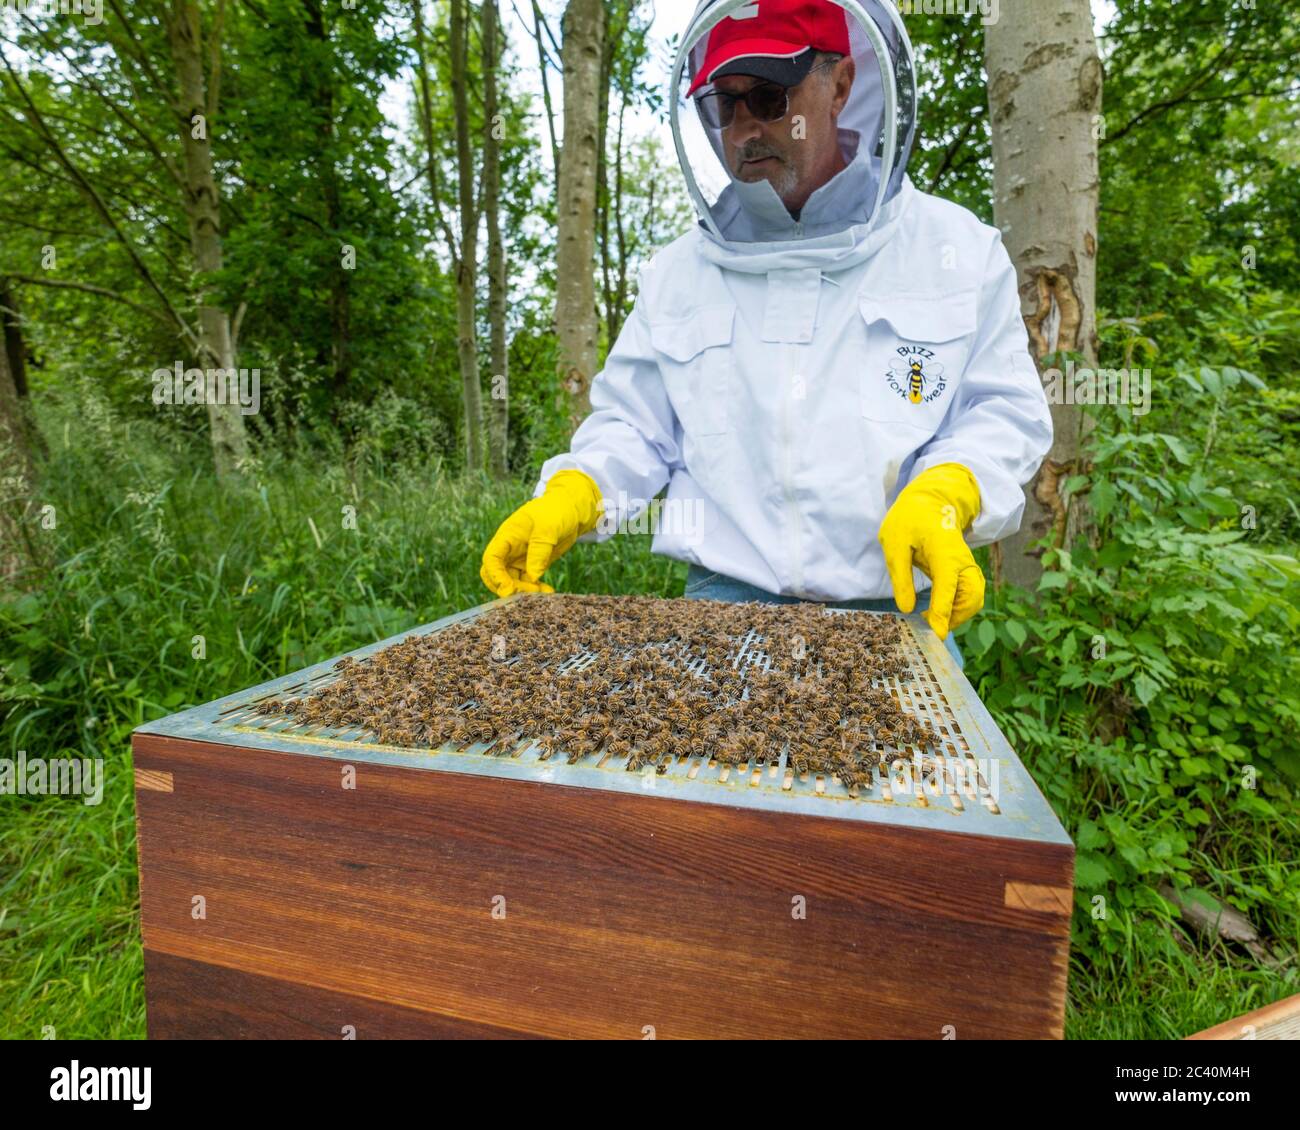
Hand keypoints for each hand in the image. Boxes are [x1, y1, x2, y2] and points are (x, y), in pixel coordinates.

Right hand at [480, 469, 602, 596]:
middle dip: (507, 587)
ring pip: (511, 581)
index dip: (495, 575)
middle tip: (528, 594)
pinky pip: (527, 582)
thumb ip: (539, 550)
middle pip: (495, 574)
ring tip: (544, 593)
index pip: (492, 558)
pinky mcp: (532, 565)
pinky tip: (548, 591)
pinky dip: (535, 589)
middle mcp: (509, 549)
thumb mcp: (549, 527)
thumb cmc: (556, 512)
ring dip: (524, 591)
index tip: (508, 589)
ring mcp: (519, 558)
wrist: (570, 510)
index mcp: (507, 536)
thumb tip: (532, 576)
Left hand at [878, 463, 984, 639]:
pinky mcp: (965, 570)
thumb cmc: (909, 520)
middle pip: (972, 596)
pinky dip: (959, 609)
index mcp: (944, 550)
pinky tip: (937, 612)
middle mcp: (962, 560)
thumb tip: (906, 608)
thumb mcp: (894, 543)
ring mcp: (967, 565)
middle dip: (955, 617)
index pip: (948, 584)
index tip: (936, 633)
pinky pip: (970, 595)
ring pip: (975, 598)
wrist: (931, 502)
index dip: (943, 610)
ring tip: (930, 621)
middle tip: (929, 629)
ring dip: (958, 616)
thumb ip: (900, 576)